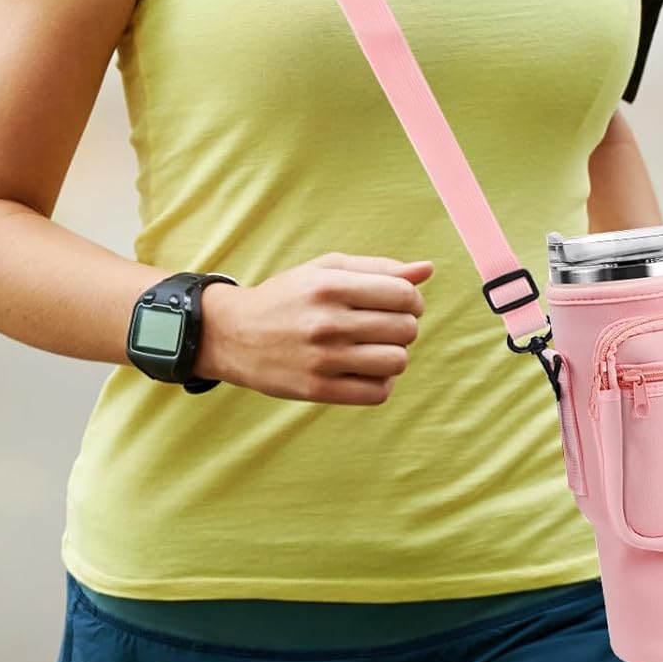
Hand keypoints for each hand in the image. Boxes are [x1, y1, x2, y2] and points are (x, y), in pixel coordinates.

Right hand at [197, 252, 432, 404]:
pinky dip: (382, 382)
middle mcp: (327, 322)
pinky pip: (377, 392)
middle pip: (406, 329)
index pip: (404, 294)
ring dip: (395, 355)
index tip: (401, 302)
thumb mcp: (326, 270)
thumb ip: (378, 268)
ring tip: (376, 347)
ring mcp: (322, 359)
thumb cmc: (289, 296)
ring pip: (397, 362)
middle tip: (385, 325)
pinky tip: (367, 370)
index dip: (413, 299)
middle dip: (405, 325)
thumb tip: (427, 270)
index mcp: (331, 286)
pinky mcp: (317, 390)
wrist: (235, 334)